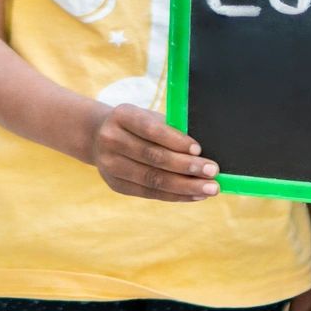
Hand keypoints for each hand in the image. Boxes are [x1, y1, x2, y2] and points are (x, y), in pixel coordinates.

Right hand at [86, 103, 219, 201]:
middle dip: (186, 166)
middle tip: (212, 171)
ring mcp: (110, 165)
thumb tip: (203, 152)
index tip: (199, 149)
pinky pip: (149, 193)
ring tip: (209, 188)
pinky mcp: (116, 185)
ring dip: (185, 186)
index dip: (175, 140)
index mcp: (122, 116)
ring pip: (152, 179)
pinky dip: (175, 195)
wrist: (99, 137)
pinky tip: (194, 195)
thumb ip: (170, 130)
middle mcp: (111, 140)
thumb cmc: (137, 125)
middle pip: (153, 157)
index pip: (151, 130)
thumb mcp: (148, 118)